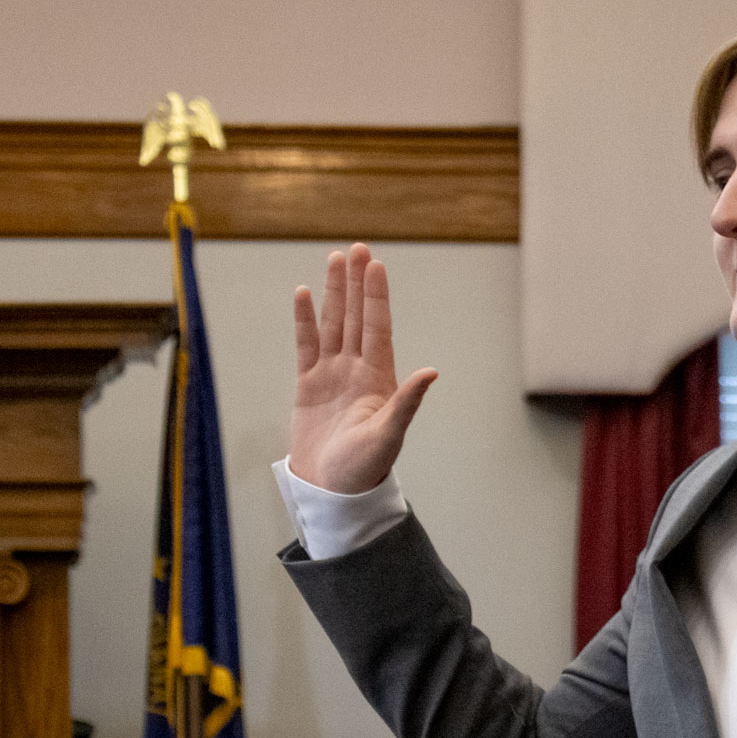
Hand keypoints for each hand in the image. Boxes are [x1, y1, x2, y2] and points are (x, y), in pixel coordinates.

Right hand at [290, 243, 437, 493]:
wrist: (333, 489)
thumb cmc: (365, 467)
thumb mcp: (389, 434)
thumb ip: (407, 401)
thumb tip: (432, 372)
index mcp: (379, 378)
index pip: (378, 327)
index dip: (376, 297)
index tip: (376, 265)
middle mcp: (357, 370)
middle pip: (357, 317)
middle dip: (358, 283)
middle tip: (358, 248)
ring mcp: (332, 375)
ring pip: (333, 324)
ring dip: (335, 293)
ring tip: (336, 259)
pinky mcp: (308, 385)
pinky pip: (306, 345)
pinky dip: (305, 320)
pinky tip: (305, 294)